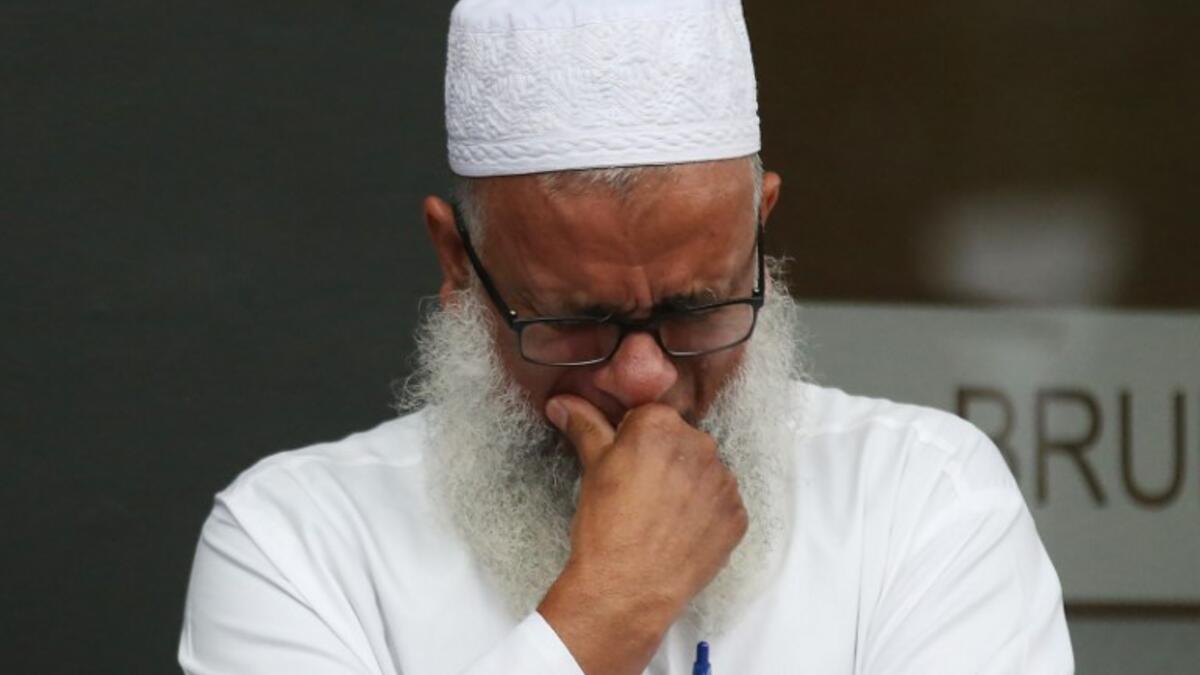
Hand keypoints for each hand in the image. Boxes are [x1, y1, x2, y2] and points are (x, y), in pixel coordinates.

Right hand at [537, 395, 747, 674]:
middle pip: (682, 442)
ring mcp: (723, 482)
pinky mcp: (737, 515)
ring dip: (687, 486)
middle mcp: (700, 445)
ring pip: (703, 472)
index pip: (651, 417)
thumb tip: (563, 404)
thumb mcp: (592, 469)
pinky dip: (705, 515)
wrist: (627, 588)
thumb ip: (585, 426)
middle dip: (664, 460)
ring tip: (660, 517)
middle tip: (640, 493)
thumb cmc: (606, 527)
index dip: (635, 441)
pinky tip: (680, 532)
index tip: (626, 464)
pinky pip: (722, 504)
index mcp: (661, 425)